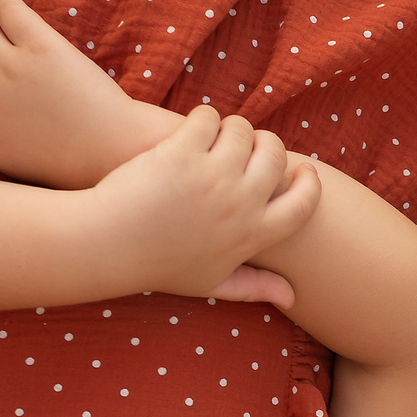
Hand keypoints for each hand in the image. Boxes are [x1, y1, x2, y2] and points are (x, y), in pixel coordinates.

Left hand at [85, 106, 318, 303]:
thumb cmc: (158, 265)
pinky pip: (208, 119)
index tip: (303, 169)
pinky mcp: (183, 153)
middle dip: (265, 144)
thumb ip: (255, 286)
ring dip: (229, 128)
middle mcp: (240, 205)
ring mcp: (213, 176)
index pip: (303, 203)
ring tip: (213, 136)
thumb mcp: (211, 282)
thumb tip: (292, 297)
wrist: (108, 246)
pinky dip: (201, 120)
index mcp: (252, 235)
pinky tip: (189, 131)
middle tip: (247, 143)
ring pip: (242, 130)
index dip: (308, 182)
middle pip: (276, 156)